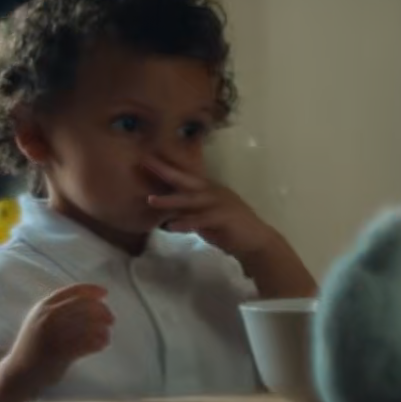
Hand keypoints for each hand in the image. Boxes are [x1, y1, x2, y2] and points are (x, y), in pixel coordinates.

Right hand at [6, 283, 112, 388]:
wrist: (19, 372)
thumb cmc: (34, 346)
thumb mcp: (38, 321)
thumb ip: (55, 309)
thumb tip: (88, 301)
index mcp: (42, 307)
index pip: (72, 291)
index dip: (91, 290)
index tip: (105, 293)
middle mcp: (47, 317)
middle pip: (83, 306)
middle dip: (102, 310)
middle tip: (111, 319)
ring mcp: (53, 334)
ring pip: (88, 325)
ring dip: (103, 329)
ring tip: (107, 334)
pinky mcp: (60, 352)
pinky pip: (87, 343)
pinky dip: (99, 342)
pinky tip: (103, 345)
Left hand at [144, 156, 277, 256]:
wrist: (256, 242)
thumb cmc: (227, 229)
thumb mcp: (203, 216)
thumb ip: (186, 210)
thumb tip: (164, 207)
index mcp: (208, 189)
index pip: (183, 176)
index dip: (165, 167)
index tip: (145, 158)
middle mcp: (213, 192)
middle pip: (185, 179)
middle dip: (165, 170)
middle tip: (144, 162)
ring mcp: (220, 203)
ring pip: (191, 199)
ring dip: (170, 200)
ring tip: (151, 200)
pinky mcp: (224, 217)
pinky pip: (202, 219)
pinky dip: (186, 222)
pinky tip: (171, 226)